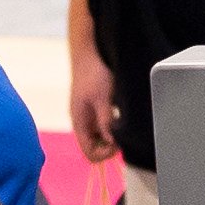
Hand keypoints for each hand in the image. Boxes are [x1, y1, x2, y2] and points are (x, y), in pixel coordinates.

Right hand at [69, 38, 116, 163]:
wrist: (89, 50)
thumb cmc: (93, 72)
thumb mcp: (102, 98)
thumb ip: (106, 122)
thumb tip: (112, 142)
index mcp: (79, 122)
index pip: (89, 152)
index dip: (104, 154)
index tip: (118, 144)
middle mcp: (83, 121)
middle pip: (95, 146)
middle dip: (110, 145)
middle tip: (124, 135)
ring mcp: (89, 113)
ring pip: (101, 135)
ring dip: (113, 134)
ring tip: (125, 124)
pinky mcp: (97, 105)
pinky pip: (105, 123)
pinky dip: (114, 124)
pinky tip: (123, 114)